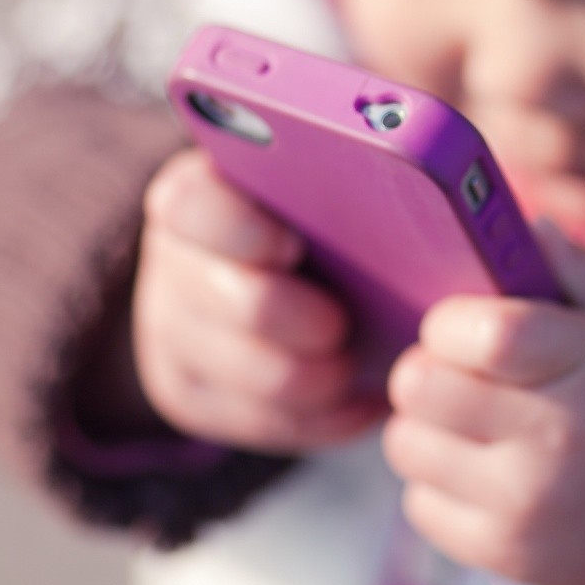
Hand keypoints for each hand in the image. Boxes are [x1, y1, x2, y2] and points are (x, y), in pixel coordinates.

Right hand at [131, 148, 380, 452]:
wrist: (269, 270)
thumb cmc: (317, 212)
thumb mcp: (325, 176)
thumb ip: (346, 169)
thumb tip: (412, 161)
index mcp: (199, 194)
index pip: (190, 204)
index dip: (243, 229)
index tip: (292, 242)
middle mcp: (174, 262)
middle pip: (241, 304)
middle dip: (308, 320)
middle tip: (348, 322)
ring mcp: (172, 333)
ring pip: (260, 376)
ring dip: (325, 375)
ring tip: (362, 362)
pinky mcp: (190, 395)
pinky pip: (267, 423)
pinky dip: (326, 415)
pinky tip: (363, 397)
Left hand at [382, 222, 584, 584]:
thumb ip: (581, 271)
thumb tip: (522, 224)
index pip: (486, 334)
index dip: (451, 322)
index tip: (460, 324)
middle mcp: (557, 441)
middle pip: (420, 386)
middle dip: (426, 368)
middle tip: (455, 371)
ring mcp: (525, 505)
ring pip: (406, 443)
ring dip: (426, 426)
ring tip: (472, 422)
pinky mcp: (501, 554)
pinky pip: (417, 503)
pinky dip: (438, 484)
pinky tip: (484, 473)